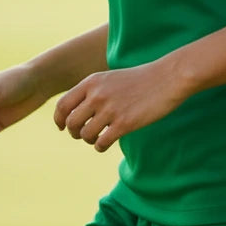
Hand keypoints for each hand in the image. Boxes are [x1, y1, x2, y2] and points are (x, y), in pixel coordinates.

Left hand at [53, 61, 185, 152]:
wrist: (167, 78)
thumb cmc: (140, 79)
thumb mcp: (111, 78)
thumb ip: (93, 91)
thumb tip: (76, 111)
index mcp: (91, 82)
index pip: (62, 105)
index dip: (59, 120)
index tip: (63, 127)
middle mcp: (97, 95)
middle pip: (71, 122)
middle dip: (74, 132)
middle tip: (83, 134)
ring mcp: (110, 109)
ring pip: (85, 135)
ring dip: (89, 140)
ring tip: (98, 137)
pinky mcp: (124, 123)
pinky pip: (101, 143)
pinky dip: (100, 146)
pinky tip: (108, 142)